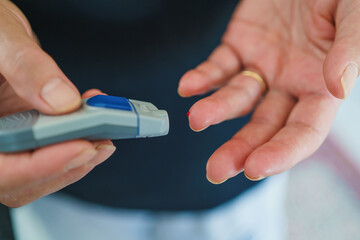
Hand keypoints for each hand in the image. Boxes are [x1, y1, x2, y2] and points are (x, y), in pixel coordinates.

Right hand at [0, 0, 114, 206]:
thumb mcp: (2, 39)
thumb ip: (26, 68)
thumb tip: (64, 101)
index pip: (1, 167)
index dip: (39, 166)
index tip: (79, 148)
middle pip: (24, 176)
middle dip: (67, 164)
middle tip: (102, 142)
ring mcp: (10, 137)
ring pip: (41, 169)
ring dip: (78, 157)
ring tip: (105, 133)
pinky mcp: (30, 131)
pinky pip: (52, 148)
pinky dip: (78, 139)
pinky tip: (95, 119)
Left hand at [178, 0, 358, 182]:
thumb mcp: (354, 13)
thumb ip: (350, 49)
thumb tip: (338, 87)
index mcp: (321, 84)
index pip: (303, 130)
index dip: (282, 152)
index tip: (255, 168)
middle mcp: (290, 83)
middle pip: (264, 125)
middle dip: (240, 149)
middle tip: (217, 170)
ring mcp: (262, 66)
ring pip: (237, 99)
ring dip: (215, 111)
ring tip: (196, 119)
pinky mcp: (239, 46)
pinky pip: (218, 67)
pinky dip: (203, 78)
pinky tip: (188, 87)